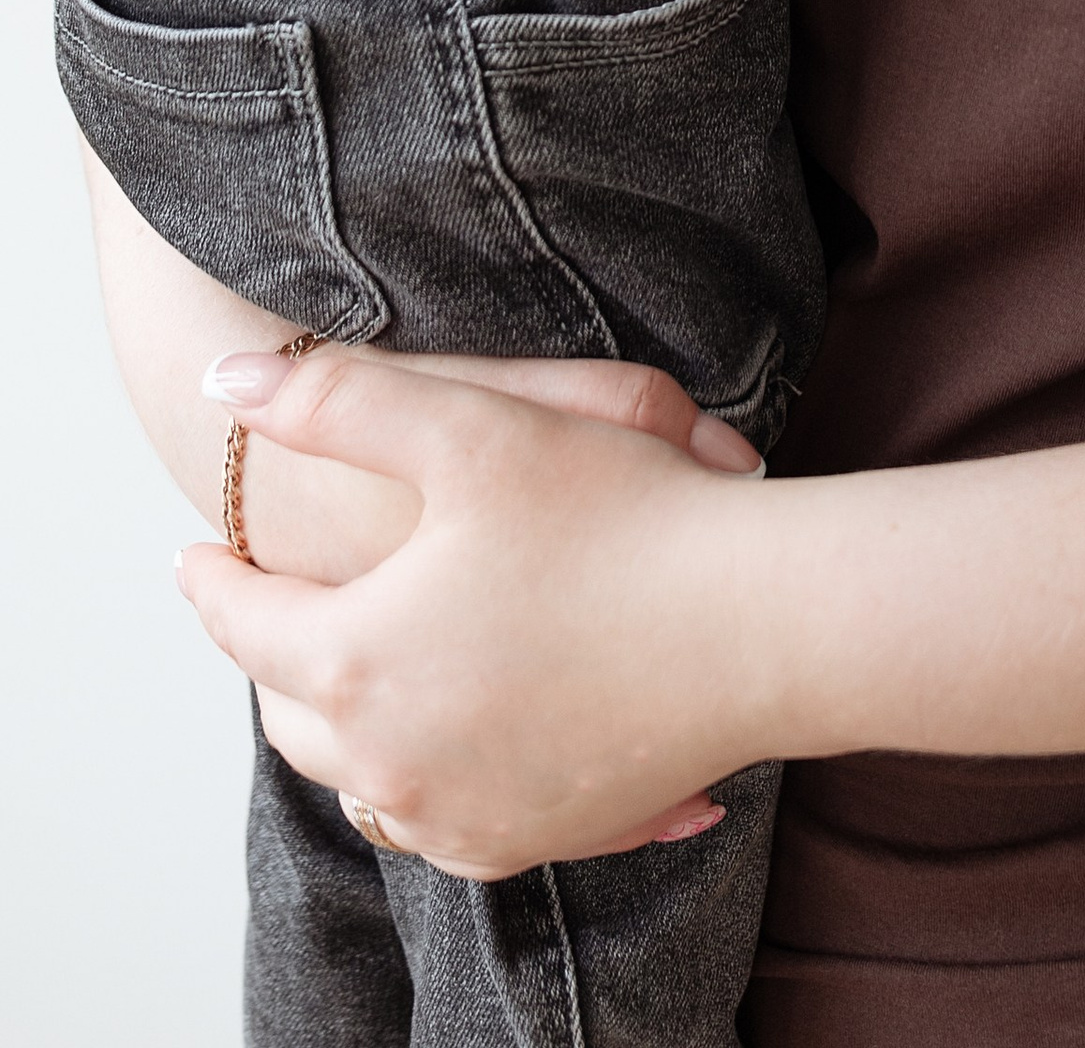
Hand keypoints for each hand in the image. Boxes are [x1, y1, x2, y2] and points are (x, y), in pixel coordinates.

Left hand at [181, 344, 771, 874]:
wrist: (760, 622)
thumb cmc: (622, 514)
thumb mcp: (471, 424)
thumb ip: (334, 398)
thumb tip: (223, 376)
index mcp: (359, 661)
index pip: (244, 628)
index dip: (212, 585)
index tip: (196, 559)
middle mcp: (394, 763)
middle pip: (295, 718)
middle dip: (272, 661)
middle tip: (265, 616)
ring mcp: (467, 816)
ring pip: (365, 784)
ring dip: (344, 730)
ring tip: (350, 676)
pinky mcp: (540, 836)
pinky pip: (449, 822)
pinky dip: (426, 779)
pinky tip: (447, 739)